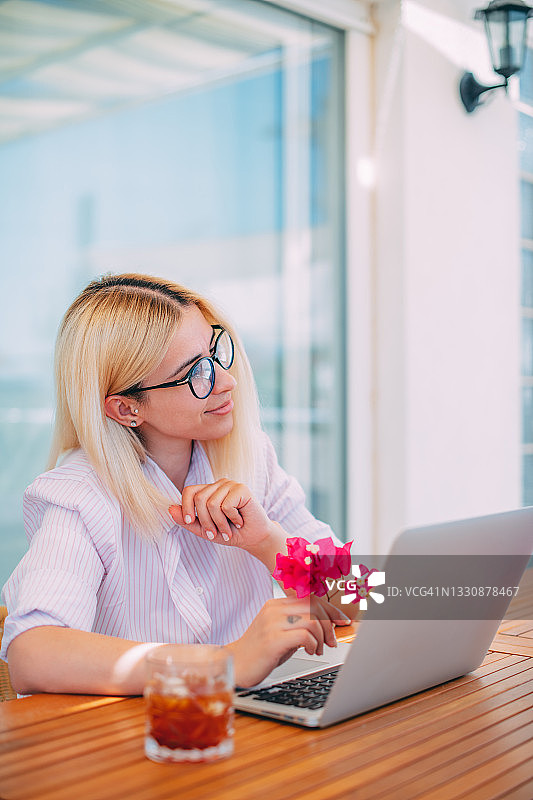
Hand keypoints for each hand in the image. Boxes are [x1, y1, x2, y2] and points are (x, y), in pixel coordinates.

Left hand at [169, 479, 276, 551]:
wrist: (254, 537)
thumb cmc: (230, 532)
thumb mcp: (204, 530)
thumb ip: (187, 521)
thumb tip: (169, 509)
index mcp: (208, 491)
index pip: (189, 491)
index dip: (185, 507)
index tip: (188, 522)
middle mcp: (218, 485)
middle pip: (199, 499)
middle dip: (205, 521)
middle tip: (215, 534)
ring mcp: (230, 484)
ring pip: (212, 503)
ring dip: (219, 523)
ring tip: (228, 530)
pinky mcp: (242, 488)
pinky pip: (226, 505)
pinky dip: (231, 518)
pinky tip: (240, 521)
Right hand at [225, 596, 339, 687]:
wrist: (236, 665)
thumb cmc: (260, 651)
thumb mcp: (279, 632)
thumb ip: (298, 624)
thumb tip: (327, 624)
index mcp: (276, 604)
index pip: (310, 598)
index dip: (330, 609)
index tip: (342, 620)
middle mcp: (274, 610)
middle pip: (315, 606)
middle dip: (330, 625)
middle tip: (332, 641)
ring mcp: (272, 623)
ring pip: (313, 620)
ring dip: (323, 637)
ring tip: (319, 649)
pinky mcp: (273, 639)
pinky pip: (305, 635)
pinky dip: (314, 644)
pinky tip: (311, 651)